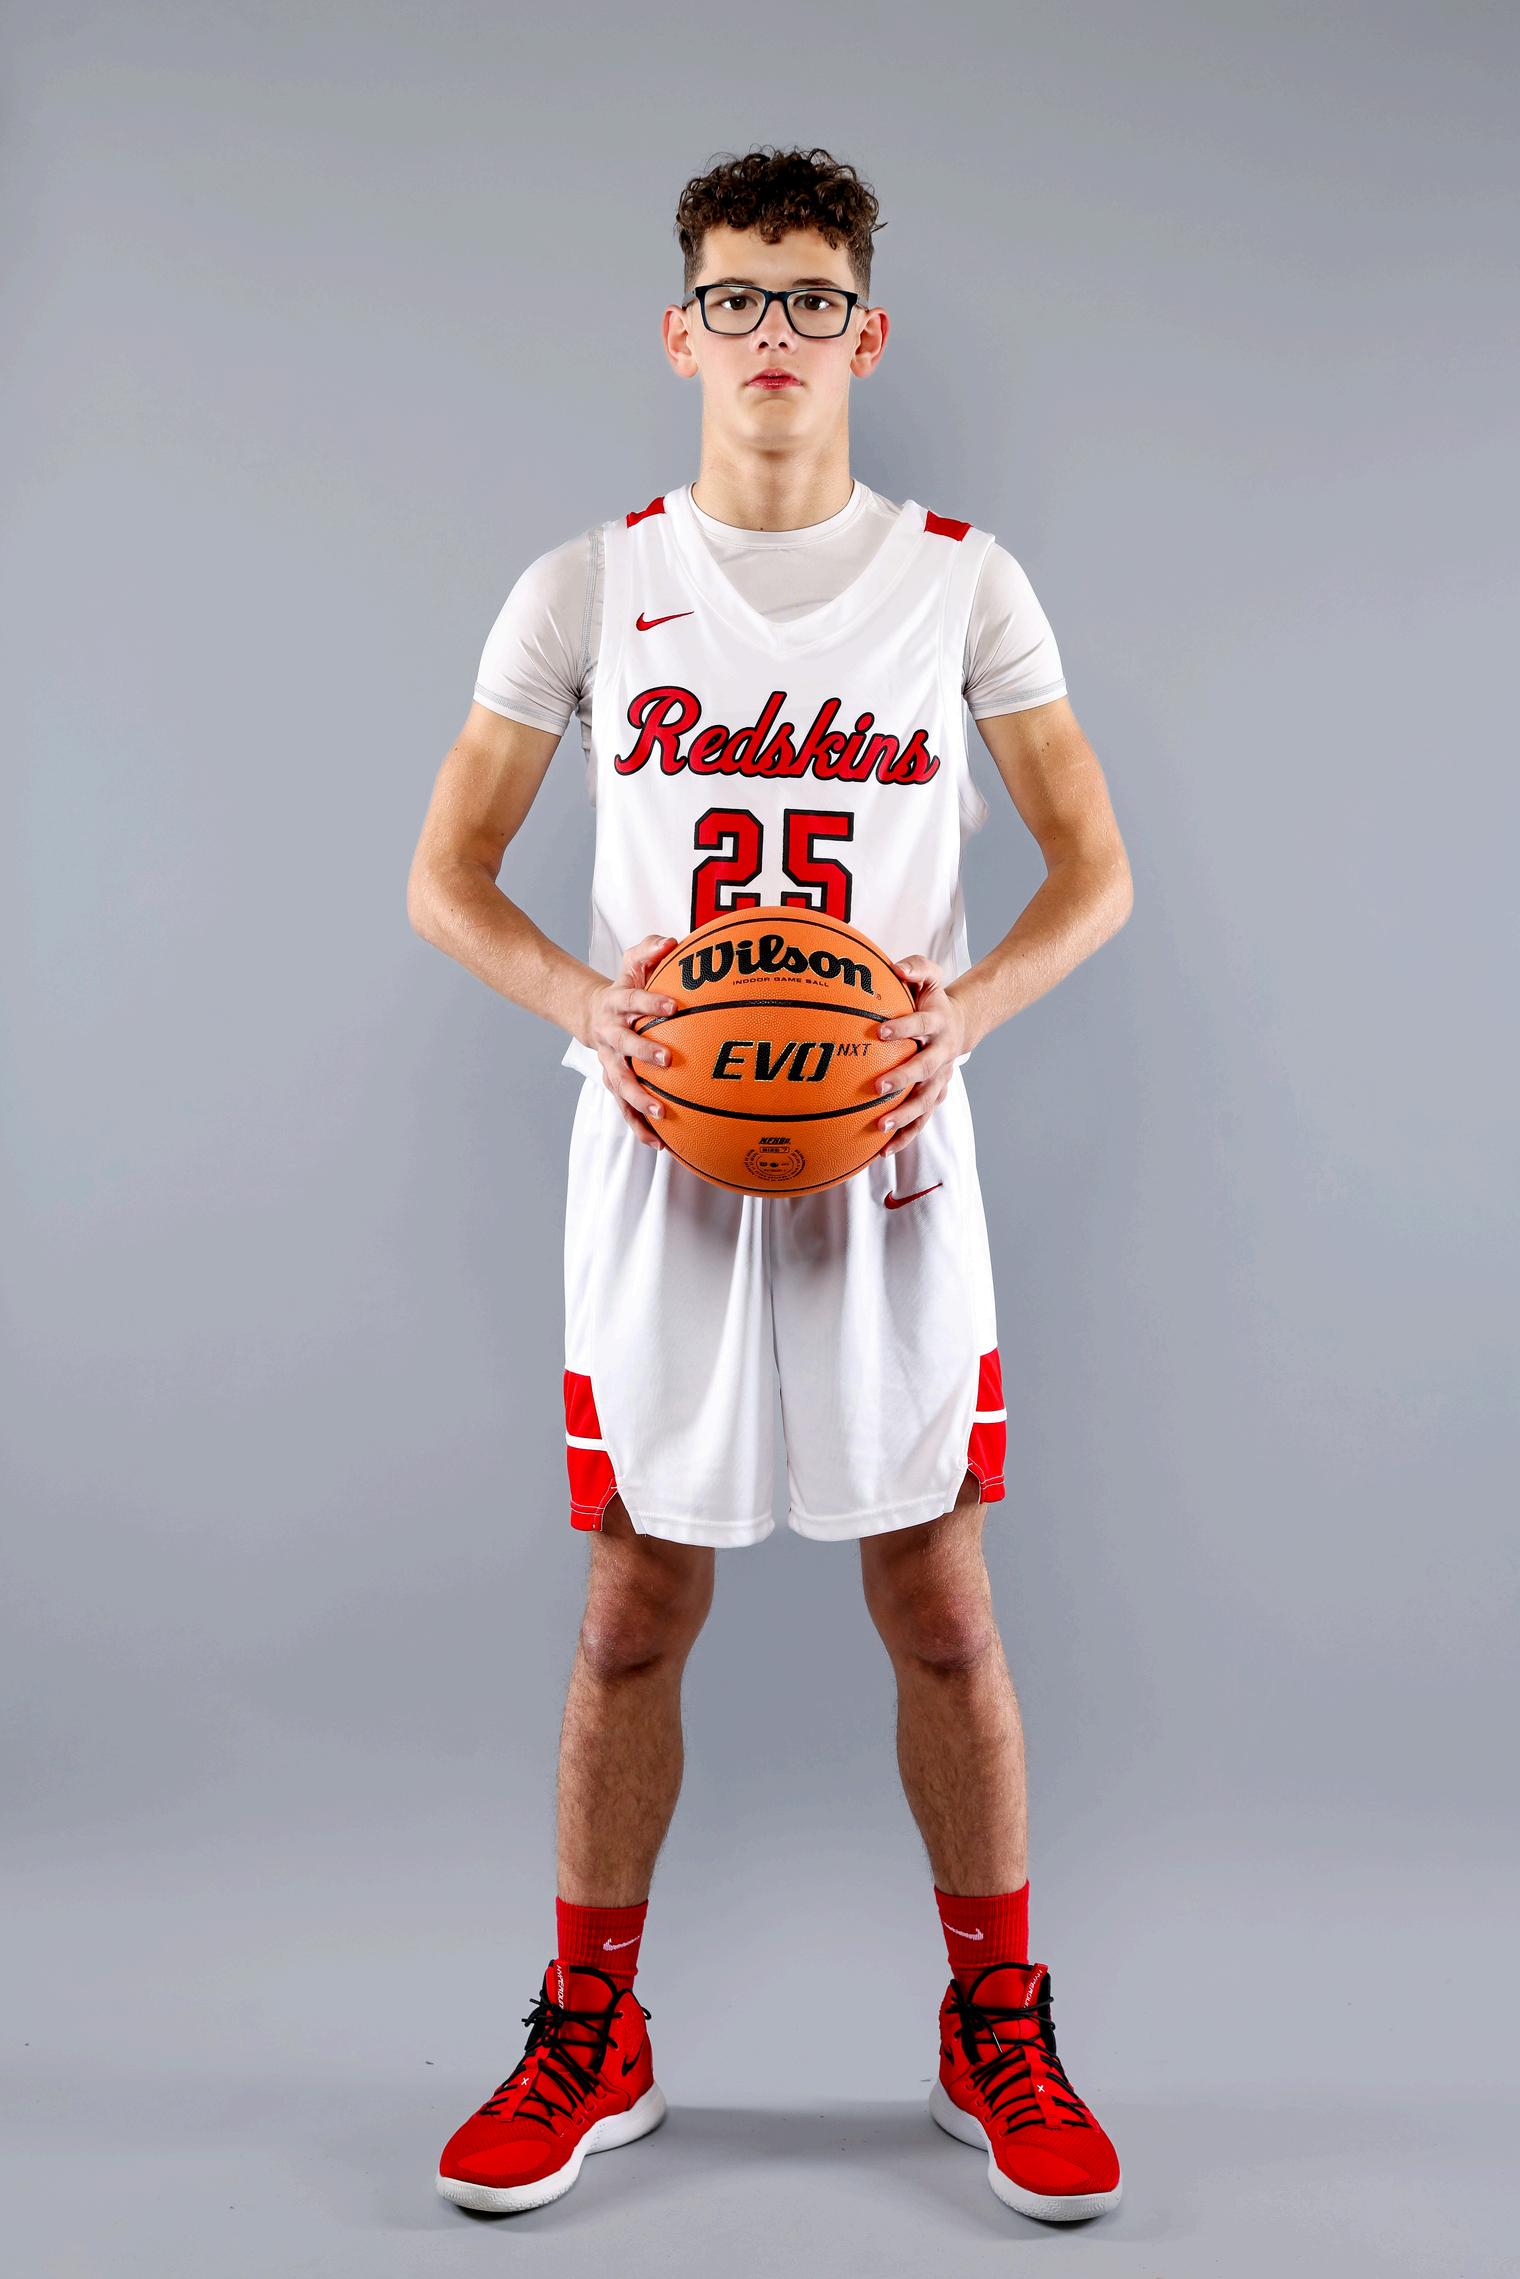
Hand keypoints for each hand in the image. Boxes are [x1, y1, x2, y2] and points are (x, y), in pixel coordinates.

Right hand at [580, 933, 679, 1149]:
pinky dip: (639, 1127)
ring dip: (638, 1100)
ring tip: (659, 1115)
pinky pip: (626, 1108)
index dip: (651, 1002)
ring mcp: (612, 1063)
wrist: (593, 1016)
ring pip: (621, 1085)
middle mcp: (611, 1036)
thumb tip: (670, 941)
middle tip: (667, 1060)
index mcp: (617, 1005)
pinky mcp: (616, 1084)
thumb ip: (649, 950)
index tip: (674, 1006)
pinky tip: (660, 1144)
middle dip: (644, 1053)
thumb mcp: (633, 965)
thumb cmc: (625, 988)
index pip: (633, 1000)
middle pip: (624, 1046)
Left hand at [872, 955, 970, 1157]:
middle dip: (902, 1079)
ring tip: (879, 1128)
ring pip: (924, 1103)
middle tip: (877, 1087)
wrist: (959, 1026)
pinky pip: (920, 1121)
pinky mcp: (934, 1097)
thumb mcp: (931, 977)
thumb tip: (896, 967)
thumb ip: (916, 968)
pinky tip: (880, 1152)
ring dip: (903, 1117)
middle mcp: (941, 1054)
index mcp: (938, 1024)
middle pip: (924, 1070)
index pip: (921, 1025)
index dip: (904, 1027)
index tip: (880, 1031)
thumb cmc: (933, 1000)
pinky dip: (903, 1137)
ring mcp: (939, 1080)